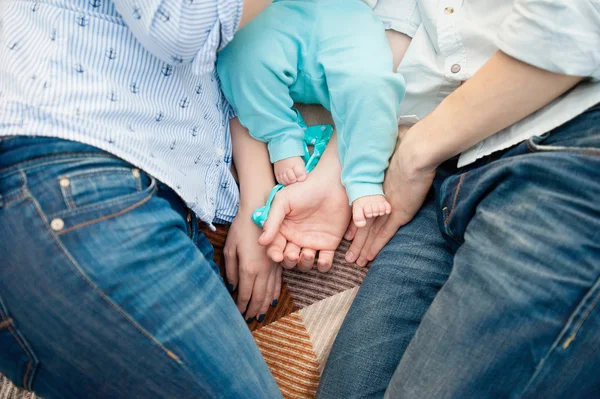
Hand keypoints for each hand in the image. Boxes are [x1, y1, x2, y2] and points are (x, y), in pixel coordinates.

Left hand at [224, 207, 281, 321]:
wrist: (261, 210)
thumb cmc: (242, 228)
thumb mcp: (230, 248)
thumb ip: (230, 270)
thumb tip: (232, 287)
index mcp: (249, 268)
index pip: (245, 294)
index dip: (241, 306)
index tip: (237, 315)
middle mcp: (263, 270)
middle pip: (259, 297)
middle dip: (253, 310)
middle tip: (248, 320)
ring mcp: (273, 266)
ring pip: (270, 292)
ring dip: (264, 305)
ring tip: (259, 315)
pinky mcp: (279, 261)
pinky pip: (278, 282)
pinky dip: (274, 293)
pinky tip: (271, 300)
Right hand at [258, 161, 350, 272]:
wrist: (331, 182)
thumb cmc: (304, 188)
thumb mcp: (283, 201)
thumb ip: (272, 220)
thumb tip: (261, 242)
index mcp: (283, 229)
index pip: (275, 247)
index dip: (274, 254)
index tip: (277, 256)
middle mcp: (296, 238)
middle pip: (288, 259)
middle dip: (289, 261)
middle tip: (292, 255)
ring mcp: (312, 242)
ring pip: (304, 264)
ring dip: (304, 264)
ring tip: (308, 253)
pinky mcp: (329, 244)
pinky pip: (324, 262)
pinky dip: (323, 266)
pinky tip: (322, 260)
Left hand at [345, 125, 435, 265]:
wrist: (416, 151)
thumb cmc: (409, 143)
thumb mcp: (395, 143)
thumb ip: (394, 145)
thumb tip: (399, 133)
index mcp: (376, 184)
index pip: (362, 208)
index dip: (356, 221)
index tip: (350, 231)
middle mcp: (377, 197)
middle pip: (363, 223)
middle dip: (355, 240)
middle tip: (348, 254)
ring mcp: (385, 206)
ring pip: (370, 233)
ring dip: (362, 249)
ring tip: (355, 261)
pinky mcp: (397, 213)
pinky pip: (383, 234)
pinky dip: (375, 247)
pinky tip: (368, 258)